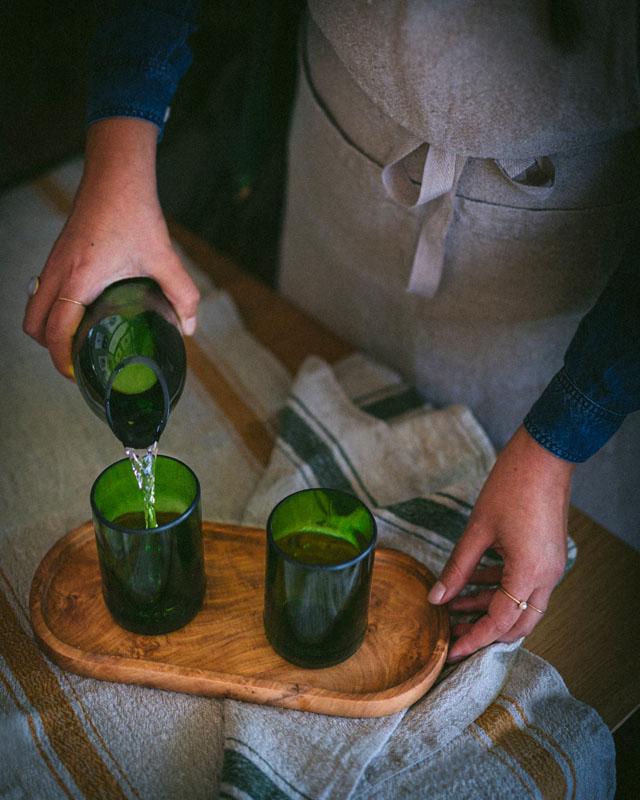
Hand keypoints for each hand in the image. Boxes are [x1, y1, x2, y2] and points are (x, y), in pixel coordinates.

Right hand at [23, 118, 199, 377]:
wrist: (115, 173)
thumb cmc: (135, 213)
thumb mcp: (164, 258)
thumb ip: (182, 294)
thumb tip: (190, 327)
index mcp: (79, 279)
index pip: (56, 331)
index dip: (62, 359)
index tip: (77, 374)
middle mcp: (58, 273)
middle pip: (33, 324)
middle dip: (49, 349)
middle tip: (76, 361)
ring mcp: (53, 263)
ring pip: (33, 307)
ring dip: (47, 329)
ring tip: (76, 342)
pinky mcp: (56, 255)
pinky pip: (41, 291)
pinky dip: (50, 309)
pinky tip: (79, 313)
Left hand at [428, 425, 573, 661]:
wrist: (544, 457)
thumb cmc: (512, 486)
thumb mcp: (477, 530)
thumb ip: (457, 568)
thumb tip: (436, 598)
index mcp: (529, 573)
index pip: (500, 622)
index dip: (474, 639)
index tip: (451, 651)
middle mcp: (547, 576)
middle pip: (517, 623)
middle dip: (485, 632)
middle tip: (453, 634)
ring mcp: (551, 567)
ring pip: (522, 605)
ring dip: (490, 609)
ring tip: (454, 607)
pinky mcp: (547, 556)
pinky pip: (524, 585)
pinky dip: (500, 589)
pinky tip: (472, 582)